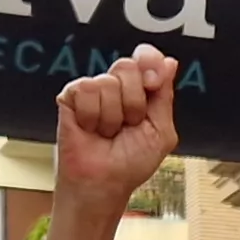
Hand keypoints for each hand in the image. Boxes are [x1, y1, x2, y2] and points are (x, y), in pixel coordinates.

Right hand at [53, 46, 180, 205]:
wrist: (105, 182)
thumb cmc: (131, 163)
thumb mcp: (162, 131)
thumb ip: (165, 95)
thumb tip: (169, 63)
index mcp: (140, 90)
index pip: (146, 57)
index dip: (150, 63)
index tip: (154, 83)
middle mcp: (116, 86)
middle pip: (127, 66)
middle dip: (134, 102)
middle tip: (129, 124)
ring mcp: (93, 90)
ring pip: (107, 82)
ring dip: (112, 116)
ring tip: (107, 132)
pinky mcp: (70, 96)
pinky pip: (86, 90)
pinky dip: (92, 116)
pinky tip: (90, 128)